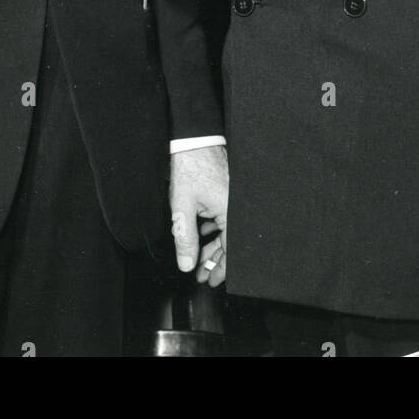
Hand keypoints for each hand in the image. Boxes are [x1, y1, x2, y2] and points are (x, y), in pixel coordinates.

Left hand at [170, 145, 228, 288]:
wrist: (193, 138)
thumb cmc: (189, 167)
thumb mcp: (182, 206)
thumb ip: (185, 238)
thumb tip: (187, 264)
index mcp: (230, 212)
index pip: (232, 251)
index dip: (221, 270)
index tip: (210, 281)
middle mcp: (236, 206)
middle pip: (230, 242)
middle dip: (214, 260)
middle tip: (202, 274)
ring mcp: (232, 198)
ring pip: (226, 229)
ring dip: (212, 244)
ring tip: (198, 256)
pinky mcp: (227, 190)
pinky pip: (224, 216)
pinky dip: (214, 227)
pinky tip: (202, 232)